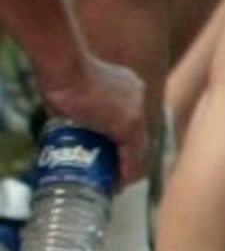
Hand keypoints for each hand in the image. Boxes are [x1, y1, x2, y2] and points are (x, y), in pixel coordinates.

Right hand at [39, 51, 148, 182]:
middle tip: (112, 175)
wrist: (65, 68)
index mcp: (126, 85)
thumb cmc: (61, 75)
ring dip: (126, 167)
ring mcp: (136, 110)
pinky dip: (127, 170)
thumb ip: (77, 104)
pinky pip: (133, 154)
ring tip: (115, 183)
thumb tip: (66, 119)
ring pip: (137, 146)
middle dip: (124, 156)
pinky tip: (119, 182)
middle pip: (136, 134)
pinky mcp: (130, 124)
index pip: (129, 118)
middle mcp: (138, 95)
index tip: (110, 156)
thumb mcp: (73, 89)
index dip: (120, 141)